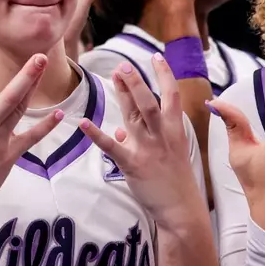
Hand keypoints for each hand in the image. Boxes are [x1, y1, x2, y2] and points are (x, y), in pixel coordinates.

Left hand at [78, 58, 203, 228]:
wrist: (181, 209)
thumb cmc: (173, 180)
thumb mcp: (167, 153)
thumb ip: (143, 138)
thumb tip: (121, 130)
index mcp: (174, 131)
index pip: (172, 96)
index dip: (165, 74)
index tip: (156, 56)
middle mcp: (163, 136)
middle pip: (150, 102)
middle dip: (138, 81)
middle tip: (124, 64)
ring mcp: (149, 149)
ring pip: (137, 116)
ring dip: (126, 94)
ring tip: (116, 75)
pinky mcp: (133, 165)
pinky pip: (112, 147)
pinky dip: (96, 135)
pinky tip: (83, 123)